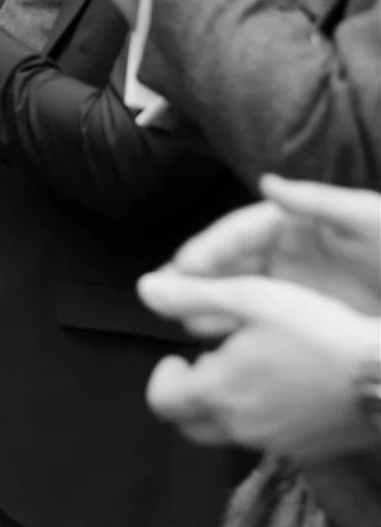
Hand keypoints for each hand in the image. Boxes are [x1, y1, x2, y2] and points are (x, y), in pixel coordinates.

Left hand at [139, 271, 380, 459]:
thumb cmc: (316, 331)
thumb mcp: (250, 298)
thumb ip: (191, 296)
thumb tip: (144, 289)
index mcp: (217, 392)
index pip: (161, 402)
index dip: (163, 378)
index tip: (179, 356)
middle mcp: (239, 427)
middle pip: (188, 424)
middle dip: (189, 395)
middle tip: (210, 364)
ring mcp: (274, 443)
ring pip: (227, 433)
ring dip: (223, 405)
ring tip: (249, 370)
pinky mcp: (306, 450)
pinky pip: (266, 439)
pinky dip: (260, 416)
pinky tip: (285, 387)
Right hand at [165, 176, 380, 315]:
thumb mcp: (373, 221)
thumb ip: (320, 202)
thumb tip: (267, 184)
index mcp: (304, 225)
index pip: (245, 229)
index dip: (212, 245)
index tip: (186, 264)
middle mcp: (294, 254)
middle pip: (232, 261)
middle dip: (197, 276)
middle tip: (165, 295)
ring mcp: (298, 288)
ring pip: (240, 292)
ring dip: (209, 302)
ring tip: (183, 320)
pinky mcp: (306, 319)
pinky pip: (260, 321)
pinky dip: (235, 328)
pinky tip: (218, 342)